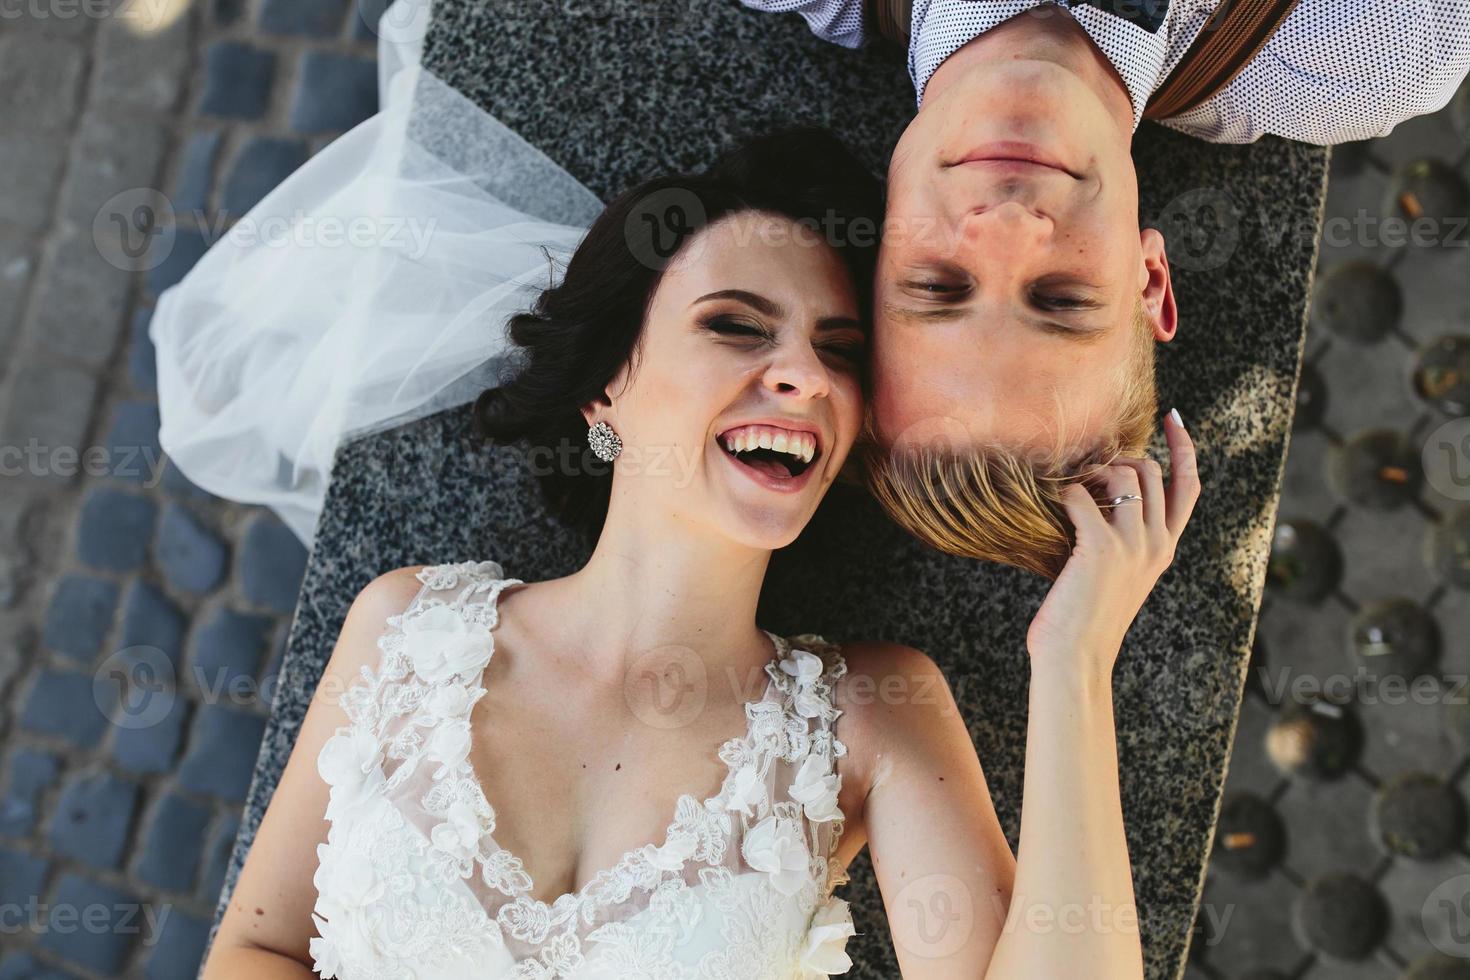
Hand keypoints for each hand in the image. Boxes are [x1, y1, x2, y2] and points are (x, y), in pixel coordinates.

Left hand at [1025, 410, 1199, 676]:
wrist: (1076, 658)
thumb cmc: (1086, 619)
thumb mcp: (1118, 576)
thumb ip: (1122, 541)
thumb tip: (1097, 502)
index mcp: (1165, 549)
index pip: (1189, 487)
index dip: (1185, 448)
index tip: (1174, 418)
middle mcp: (1156, 543)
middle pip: (1153, 472)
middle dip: (1122, 459)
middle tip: (1092, 468)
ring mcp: (1132, 545)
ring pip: (1126, 476)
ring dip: (1095, 472)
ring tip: (1074, 490)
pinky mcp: (1100, 548)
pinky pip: (1082, 496)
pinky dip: (1066, 494)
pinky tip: (1055, 505)